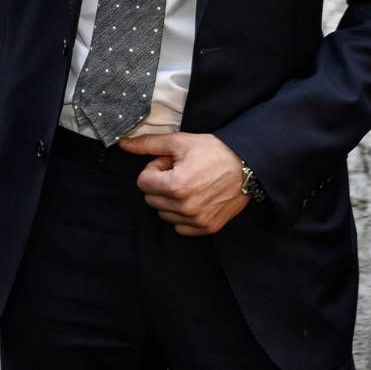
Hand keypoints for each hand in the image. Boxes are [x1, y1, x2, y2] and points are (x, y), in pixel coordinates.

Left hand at [119, 132, 250, 235]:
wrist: (248, 166)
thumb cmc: (213, 151)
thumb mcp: (179, 142)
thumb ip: (148, 144)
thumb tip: (122, 143)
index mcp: (175, 186)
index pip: (143, 182)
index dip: (154, 169)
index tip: (169, 163)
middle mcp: (185, 207)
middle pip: (151, 198)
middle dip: (160, 184)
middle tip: (180, 172)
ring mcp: (197, 220)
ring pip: (164, 213)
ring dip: (170, 199)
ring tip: (190, 184)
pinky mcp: (208, 227)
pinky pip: (180, 227)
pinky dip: (182, 215)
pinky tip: (195, 198)